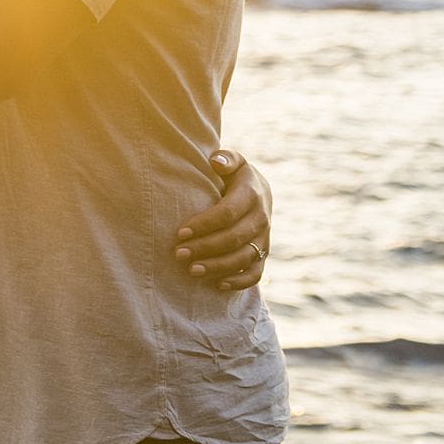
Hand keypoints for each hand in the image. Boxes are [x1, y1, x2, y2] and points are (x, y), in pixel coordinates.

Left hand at [174, 149, 271, 291]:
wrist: (259, 193)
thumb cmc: (235, 177)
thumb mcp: (233, 162)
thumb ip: (226, 159)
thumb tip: (216, 161)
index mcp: (252, 195)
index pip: (228, 212)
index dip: (204, 224)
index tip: (180, 232)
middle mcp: (262, 219)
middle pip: (234, 238)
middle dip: (205, 247)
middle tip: (178, 254)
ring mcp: (264, 239)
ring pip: (244, 258)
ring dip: (217, 267)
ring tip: (191, 271)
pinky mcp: (264, 255)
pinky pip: (255, 274)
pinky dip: (238, 282)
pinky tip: (216, 285)